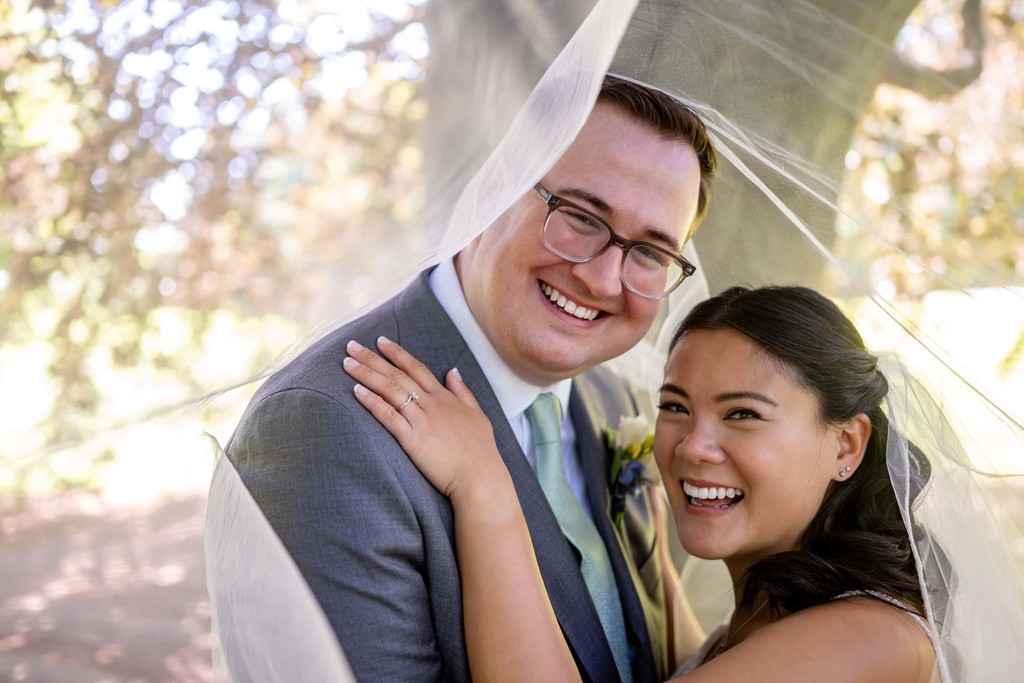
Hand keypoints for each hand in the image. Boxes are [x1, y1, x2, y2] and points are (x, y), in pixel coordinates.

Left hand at [343, 337, 506, 500]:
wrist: (480, 477)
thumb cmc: (481, 451)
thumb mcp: (477, 414)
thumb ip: (463, 392)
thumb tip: (453, 370)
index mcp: (444, 398)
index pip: (416, 368)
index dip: (397, 353)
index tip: (380, 341)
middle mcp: (431, 404)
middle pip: (397, 375)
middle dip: (372, 358)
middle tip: (351, 346)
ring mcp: (422, 421)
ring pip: (390, 391)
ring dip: (367, 375)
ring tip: (347, 364)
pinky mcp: (413, 440)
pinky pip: (389, 416)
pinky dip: (372, 402)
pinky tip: (357, 391)